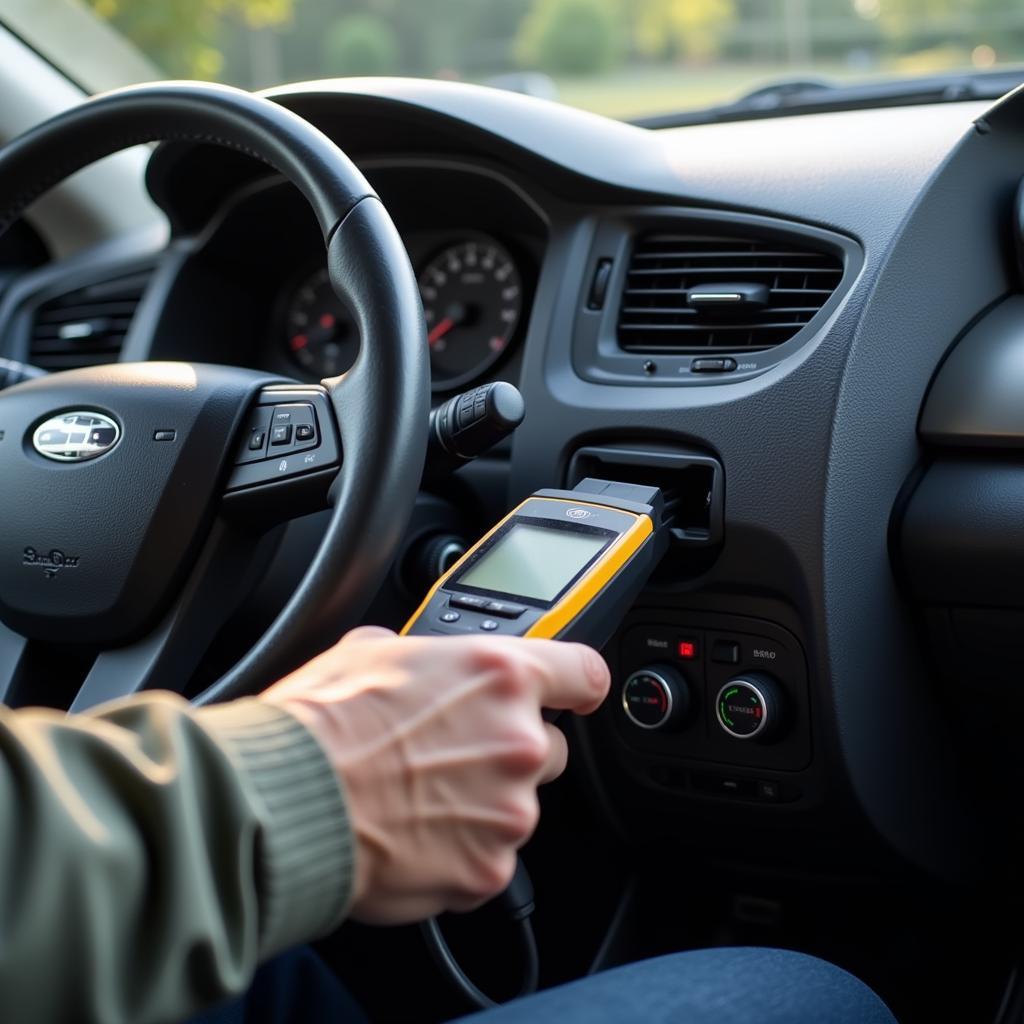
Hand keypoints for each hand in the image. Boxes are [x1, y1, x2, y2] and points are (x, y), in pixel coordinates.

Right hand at [260, 626, 609, 923]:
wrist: (287, 800)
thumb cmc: (321, 723)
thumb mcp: (369, 651)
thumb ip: (420, 655)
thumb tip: (412, 660)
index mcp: (499, 676)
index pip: (582, 672)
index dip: (577, 685)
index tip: (575, 695)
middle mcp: (519, 740)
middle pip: (550, 748)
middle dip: (507, 754)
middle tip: (449, 757)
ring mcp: (509, 810)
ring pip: (515, 807)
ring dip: (480, 806)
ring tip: (415, 800)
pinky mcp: (488, 868)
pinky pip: (488, 859)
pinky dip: (458, 854)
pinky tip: (411, 837)